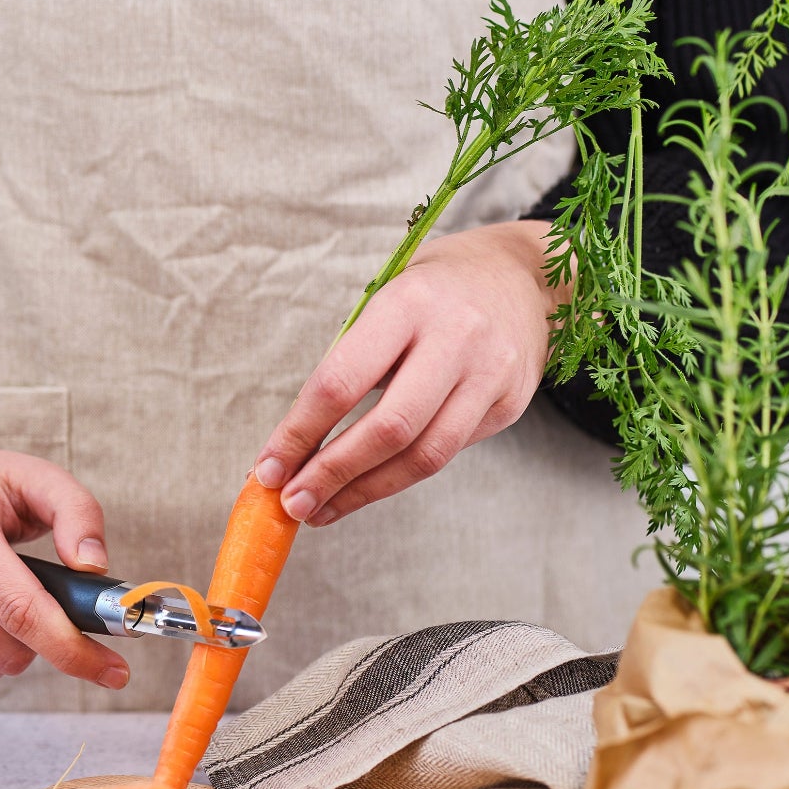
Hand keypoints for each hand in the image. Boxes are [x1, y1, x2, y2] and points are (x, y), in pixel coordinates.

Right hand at [0, 423, 129, 687]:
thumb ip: (78, 512)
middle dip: (46, 643)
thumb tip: (93, 567)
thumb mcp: (34, 477)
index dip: (71, 647)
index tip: (113, 670)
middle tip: (56, 616)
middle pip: (4, 649)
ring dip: (9, 646)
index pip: (19, 608)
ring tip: (4, 600)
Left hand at [255, 220, 569, 526]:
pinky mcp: (508, 404)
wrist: (519, 279)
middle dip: (332, 474)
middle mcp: (455, 337)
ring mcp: (490, 373)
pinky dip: (400, 477)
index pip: (341, 381)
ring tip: (323, 510)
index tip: (268, 468)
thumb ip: (351, 361)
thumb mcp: (386, 300)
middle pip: (387, 429)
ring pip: (424, 456)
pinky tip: (368, 487)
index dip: (299, 433)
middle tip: (293, 503)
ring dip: (365, 491)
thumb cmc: (434, 291)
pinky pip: (448, 453)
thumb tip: (297, 441)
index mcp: (407, 303)